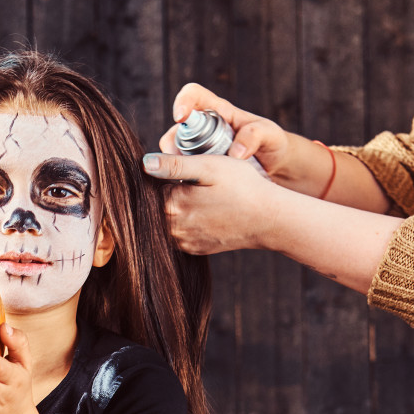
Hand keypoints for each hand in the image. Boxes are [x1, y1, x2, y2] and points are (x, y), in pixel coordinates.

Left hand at [142, 153, 281, 254]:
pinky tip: (204, 212)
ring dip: (175, 209)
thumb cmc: (243, 187)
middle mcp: (173, 228)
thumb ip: (175, 165)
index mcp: (172, 205)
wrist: (269, 220)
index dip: (161, 175)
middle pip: (156, 207)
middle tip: (193, 182)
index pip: (150, 188)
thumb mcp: (210, 166)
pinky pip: (179, 233)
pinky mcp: (194, 249)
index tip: (180, 170)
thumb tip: (145, 163)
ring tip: (200, 196)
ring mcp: (183, 242)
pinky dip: (185, 222)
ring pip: (166, 221)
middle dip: (166, 193)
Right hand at [159, 83, 292, 176]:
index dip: (183, 102)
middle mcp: (203, 128)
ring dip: (175, 166)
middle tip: (181, 163)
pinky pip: (181, 171)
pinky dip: (181, 179)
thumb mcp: (269, 134)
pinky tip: (190, 189)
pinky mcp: (198, 168)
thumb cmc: (270, 143)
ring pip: (174, 153)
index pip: (194, 95)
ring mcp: (198, 149)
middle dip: (172, 145)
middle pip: (175, 130)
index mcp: (219, 111)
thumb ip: (254, 136)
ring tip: (188, 180)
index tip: (180, 118)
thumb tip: (235, 153)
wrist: (274, 166)